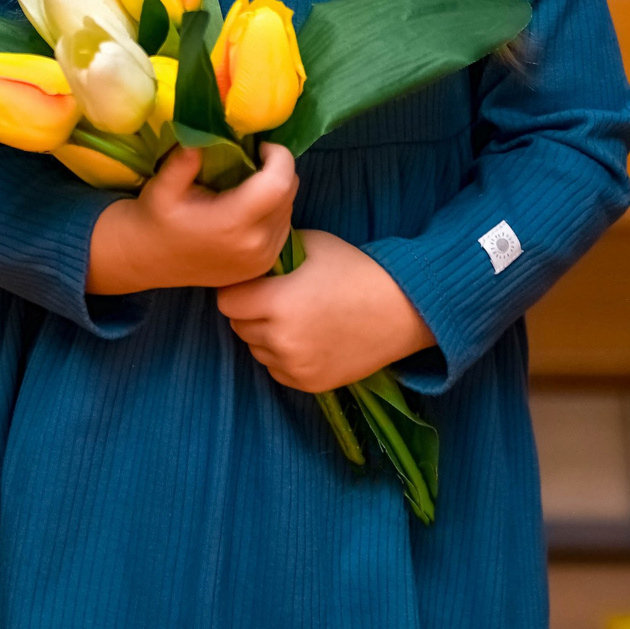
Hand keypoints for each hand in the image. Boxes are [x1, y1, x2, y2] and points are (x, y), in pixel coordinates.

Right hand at [86, 144, 296, 293]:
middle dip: (277, 170)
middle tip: (252, 160)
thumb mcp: (162, 187)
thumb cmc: (156, 219)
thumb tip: (202, 137)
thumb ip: (183, 162)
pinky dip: (274, 210)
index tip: (260, 146)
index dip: (279, 157)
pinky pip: (282, 227)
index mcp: (232, 223)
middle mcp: (255, 244)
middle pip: (289, 194)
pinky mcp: (264, 266)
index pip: (280, 183)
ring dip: (276, 190)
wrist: (149, 260)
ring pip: (289, 209)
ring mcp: (262, 259)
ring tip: (248, 184)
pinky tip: (249, 207)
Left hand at [216, 228, 434, 392]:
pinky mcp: (310, 384)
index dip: (238, 289)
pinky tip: (307, 336)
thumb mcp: (311, 245)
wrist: (402, 309)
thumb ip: (273, 253)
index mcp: (278, 302)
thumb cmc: (355, 269)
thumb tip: (246, 252)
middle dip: (250, 311)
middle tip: (275, 297)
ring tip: (295, 316)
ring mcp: (296, 365)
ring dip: (265, 335)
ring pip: (256, 350)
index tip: (255, 282)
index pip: (227, 301)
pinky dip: (283, 355)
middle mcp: (282, 339)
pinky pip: (276, 369)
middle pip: (239, 326)